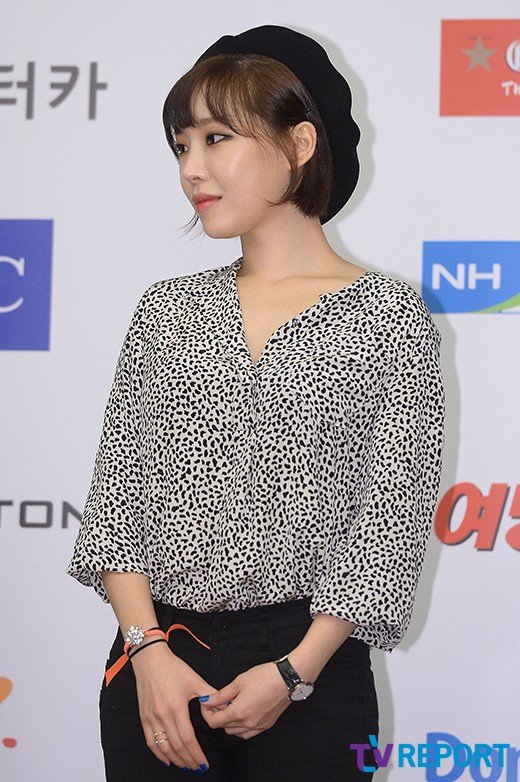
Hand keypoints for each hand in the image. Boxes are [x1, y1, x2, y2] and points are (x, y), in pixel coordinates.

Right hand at [131, 642, 220, 772]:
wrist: (150, 660)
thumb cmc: (173, 668)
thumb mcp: (195, 679)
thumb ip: (210, 694)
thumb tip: (224, 706)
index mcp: (177, 707)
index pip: (188, 739)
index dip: (196, 754)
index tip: (204, 763)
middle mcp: (163, 715)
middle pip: (177, 746)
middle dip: (188, 760)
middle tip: (197, 768)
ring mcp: (151, 718)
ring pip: (163, 747)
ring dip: (175, 759)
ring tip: (186, 766)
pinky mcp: (144, 717)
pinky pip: (150, 740)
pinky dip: (158, 753)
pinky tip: (166, 759)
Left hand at [199, 660, 292, 739]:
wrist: (287, 679)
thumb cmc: (264, 677)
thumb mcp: (239, 682)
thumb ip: (221, 695)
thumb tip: (207, 701)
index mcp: (238, 712)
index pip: (214, 722)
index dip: (206, 713)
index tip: (206, 704)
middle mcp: (247, 723)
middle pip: (223, 728)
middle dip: (218, 716)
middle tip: (219, 702)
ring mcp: (258, 726)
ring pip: (235, 732)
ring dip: (230, 722)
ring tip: (233, 705)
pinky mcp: (266, 725)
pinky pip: (248, 732)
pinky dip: (241, 726)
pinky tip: (244, 712)